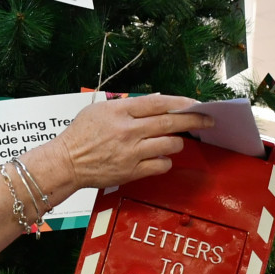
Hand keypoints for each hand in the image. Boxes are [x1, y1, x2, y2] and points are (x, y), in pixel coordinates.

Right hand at [29, 95, 210, 198]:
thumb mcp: (100, 110)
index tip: (196, 103)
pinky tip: (159, 157)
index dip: (182, 103)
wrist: (66, 162)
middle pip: (171, 122)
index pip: (159, 103)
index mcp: (119, 111)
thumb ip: (128, 105)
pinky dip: (165, 161)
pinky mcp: (132, 171)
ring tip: (172, 141)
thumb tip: (157, 102)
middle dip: (194, 120)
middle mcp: (128, 130)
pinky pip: (162, 165)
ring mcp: (131, 152)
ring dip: (176, 142)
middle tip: (208, 120)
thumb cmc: (81, 135)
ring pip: (171, 144)